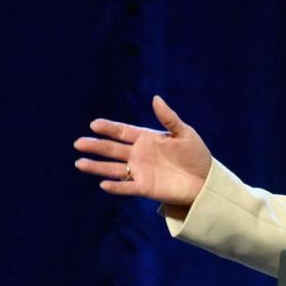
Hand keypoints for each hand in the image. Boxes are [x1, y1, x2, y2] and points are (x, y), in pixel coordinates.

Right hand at [74, 95, 211, 205]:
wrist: (206, 180)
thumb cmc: (196, 155)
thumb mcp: (185, 133)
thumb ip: (169, 118)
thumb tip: (155, 98)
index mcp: (146, 139)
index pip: (122, 132)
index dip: (109, 128)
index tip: (94, 124)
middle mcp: (138, 154)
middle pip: (112, 149)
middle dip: (96, 145)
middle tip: (79, 143)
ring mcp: (140, 171)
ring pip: (113, 168)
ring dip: (97, 166)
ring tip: (80, 163)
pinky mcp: (145, 188)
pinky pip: (127, 187)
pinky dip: (116, 186)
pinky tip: (104, 184)